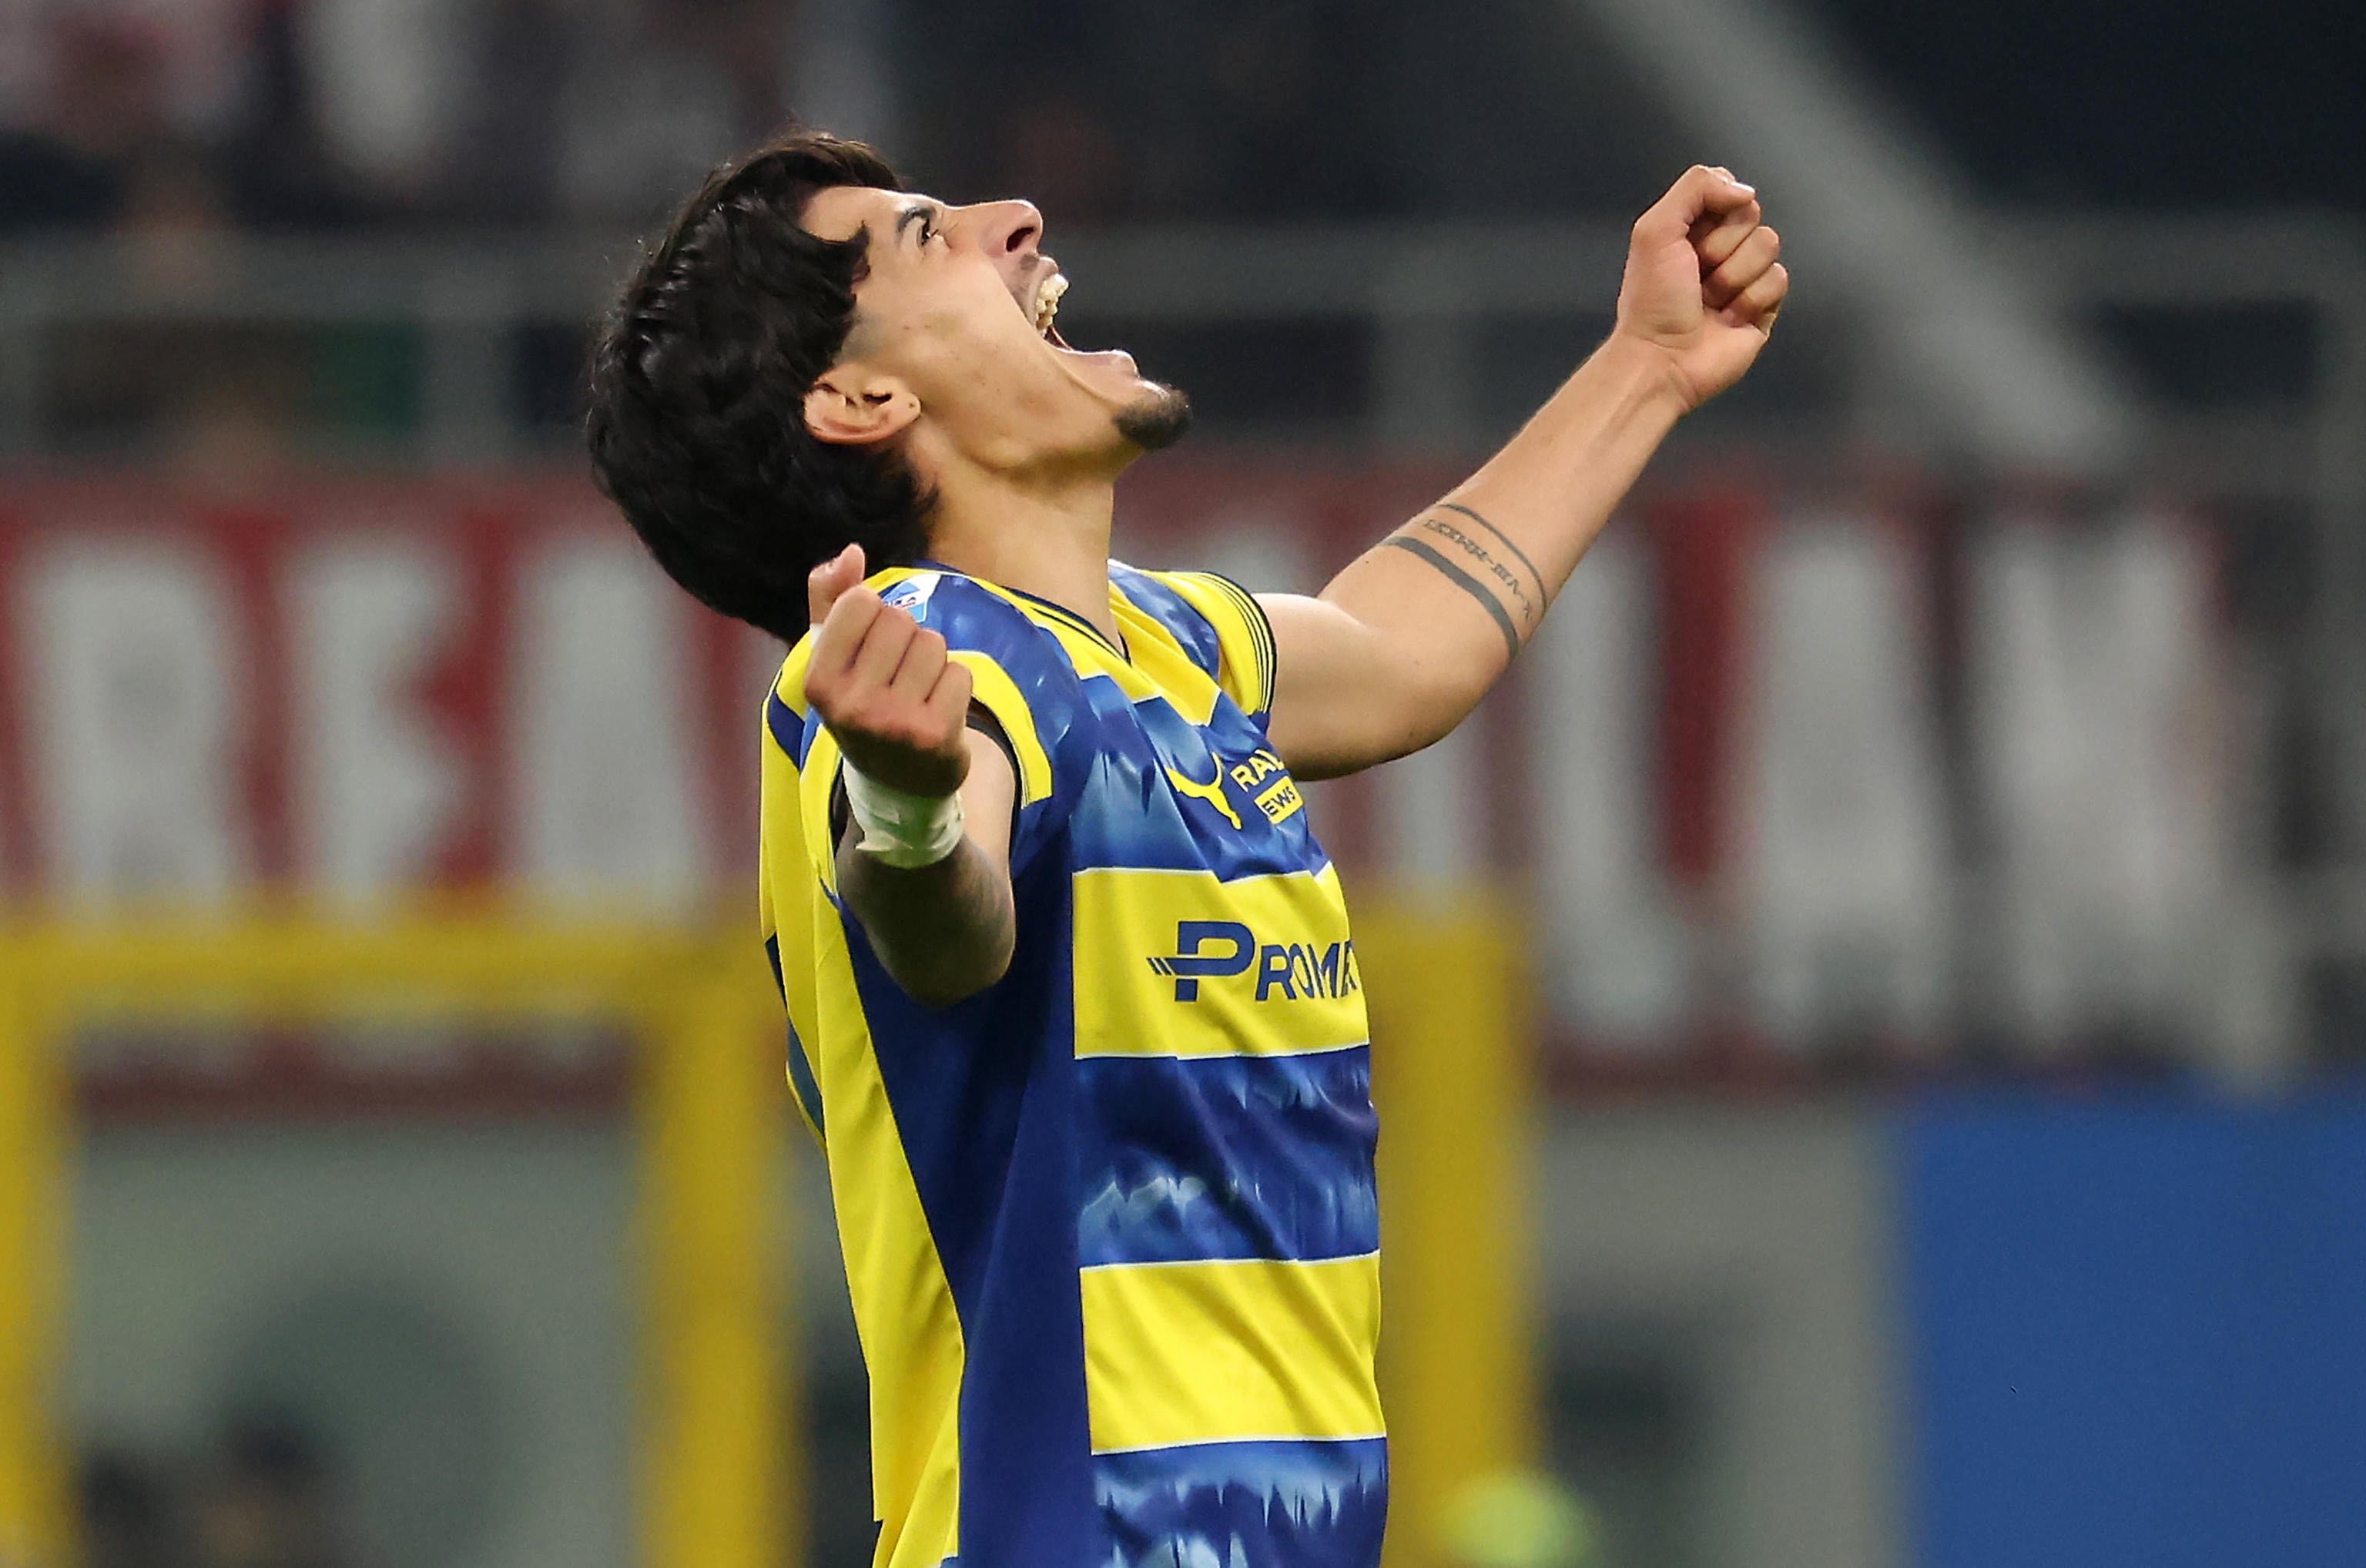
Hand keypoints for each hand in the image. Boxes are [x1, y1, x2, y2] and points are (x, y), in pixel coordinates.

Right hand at [802, 544, 973, 797]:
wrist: (898, 785)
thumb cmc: (864, 706)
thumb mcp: (834, 658)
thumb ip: (831, 599)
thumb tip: (849, 552)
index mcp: (818, 680)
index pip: (861, 601)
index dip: (875, 615)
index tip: (869, 651)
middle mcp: (851, 704)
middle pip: (901, 620)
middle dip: (906, 640)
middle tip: (897, 679)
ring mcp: (894, 722)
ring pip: (934, 644)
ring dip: (933, 662)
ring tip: (918, 694)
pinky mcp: (936, 735)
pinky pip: (961, 673)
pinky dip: (955, 686)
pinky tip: (939, 712)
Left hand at [1613, 165, 1787, 409]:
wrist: (1662, 358)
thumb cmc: (1652, 299)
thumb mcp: (1655, 228)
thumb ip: (1697, 187)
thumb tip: (1746, 191)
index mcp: (1693, 229)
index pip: (1729, 191)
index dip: (1715, 208)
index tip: (1691, 235)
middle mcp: (1721, 249)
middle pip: (1751, 214)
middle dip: (1721, 244)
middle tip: (1696, 273)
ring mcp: (1744, 277)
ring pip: (1769, 243)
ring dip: (1734, 274)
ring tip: (1709, 300)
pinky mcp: (1764, 306)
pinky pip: (1778, 279)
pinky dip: (1750, 299)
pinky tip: (1727, 319)